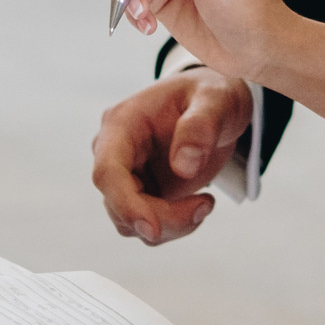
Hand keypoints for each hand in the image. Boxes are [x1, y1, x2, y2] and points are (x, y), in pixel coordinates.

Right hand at [90, 69, 255, 244]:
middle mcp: (116, 153)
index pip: (108, 171)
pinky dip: (175, 225)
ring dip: (171, 225)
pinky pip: (149, 226)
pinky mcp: (142, 195)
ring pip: (131, 223)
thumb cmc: (212, 96)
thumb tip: (184, 167)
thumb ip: (201, 126)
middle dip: (162, 218)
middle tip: (206, 205)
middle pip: (118, 204)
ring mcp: (126, 177)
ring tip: (206, 202)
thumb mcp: (216, 100)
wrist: (216, 106)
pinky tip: (200, 205)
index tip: (152, 229)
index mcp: (122, 123)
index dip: (124, 204)